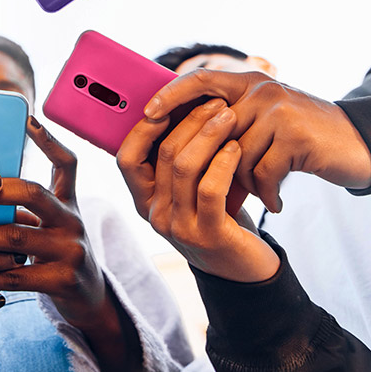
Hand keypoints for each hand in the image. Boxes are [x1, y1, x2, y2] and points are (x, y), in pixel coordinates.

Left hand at [0, 119, 142, 371]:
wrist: (90, 300)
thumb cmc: (55, 254)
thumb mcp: (50, 224)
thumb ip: (25, 207)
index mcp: (68, 202)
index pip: (66, 163)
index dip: (49, 140)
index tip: (27, 118)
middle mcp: (73, 221)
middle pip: (32, 194)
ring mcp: (71, 251)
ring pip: (14, 238)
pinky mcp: (64, 281)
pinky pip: (15, 276)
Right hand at [119, 99, 279, 282]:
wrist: (244, 269)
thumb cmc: (217, 216)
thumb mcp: (188, 190)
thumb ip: (176, 161)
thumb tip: (175, 107)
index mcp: (143, 200)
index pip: (126, 158)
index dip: (143, 129)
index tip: (168, 103)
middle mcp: (154, 214)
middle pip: (163, 154)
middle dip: (190, 121)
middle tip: (215, 103)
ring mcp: (178, 227)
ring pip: (184, 167)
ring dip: (209, 135)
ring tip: (229, 117)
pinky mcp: (208, 236)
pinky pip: (209, 189)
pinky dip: (223, 161)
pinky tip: (236, 147)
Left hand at [143, 69, 370, 210]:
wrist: (358, 145)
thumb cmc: (299, 139)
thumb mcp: (262, 120)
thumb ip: (228, 121)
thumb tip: (176, 138)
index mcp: (247, 82)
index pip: (199, 79)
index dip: (171, 94)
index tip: (148, 114)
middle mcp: (261, 90)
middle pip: (213, 129)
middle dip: (211, 162)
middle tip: (215, 186)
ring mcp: (278, 111)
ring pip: (236, 155)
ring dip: (244, 182)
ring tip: (259, 192)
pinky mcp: (295, 136)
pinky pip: (262, 171)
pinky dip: (266, 192)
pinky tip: (274, 201)